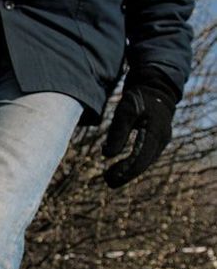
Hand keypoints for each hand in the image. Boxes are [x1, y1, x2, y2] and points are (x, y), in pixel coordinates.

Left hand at [102, 67, 179, 188]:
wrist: (155, 87)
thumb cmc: (138, 98)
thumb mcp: (125, 111)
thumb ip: (117, 132)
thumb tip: (107, 155)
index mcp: (156, 133)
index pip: (141, 159)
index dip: (125, 171)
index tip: (109, 176)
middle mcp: (162, 139)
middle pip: (143, 164)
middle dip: (125, 175)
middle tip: (107, 181)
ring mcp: (161, 140)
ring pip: (145, 162)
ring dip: (128, 171)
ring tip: (109, 178)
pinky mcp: (157, 140)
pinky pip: (145, 156)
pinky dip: (132, 163)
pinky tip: (119, 167)